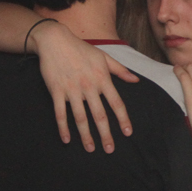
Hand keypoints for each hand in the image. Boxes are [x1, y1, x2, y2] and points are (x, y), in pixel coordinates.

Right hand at [31, 21, 137, 152]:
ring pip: (80, 117)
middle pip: (100, 115)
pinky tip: (67, 140)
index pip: (116, 103)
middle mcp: (89, 87)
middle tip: (110, 149)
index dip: (123, 119)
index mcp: (103, 79)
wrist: (55, 41)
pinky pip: (60, 113)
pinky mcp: (56, 91)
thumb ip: (120, 70)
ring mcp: (72, 90)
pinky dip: (63, 127)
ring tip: (91, 149)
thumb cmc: (82, 49)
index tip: (127, 133)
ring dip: (86, 135)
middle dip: (106, 134)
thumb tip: (136, 80)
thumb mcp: (104, 57)